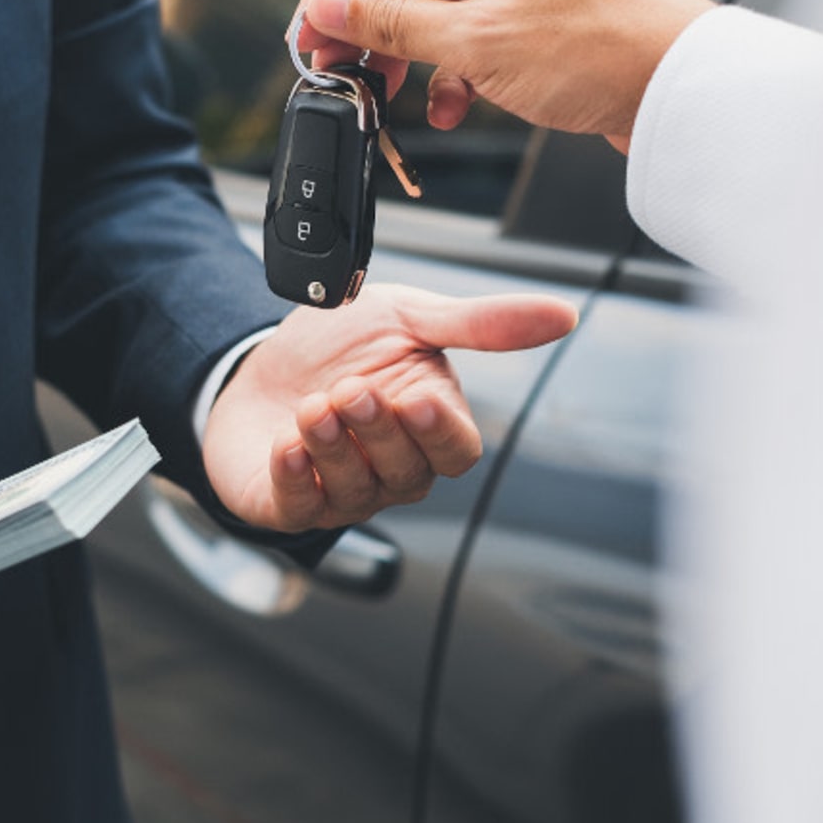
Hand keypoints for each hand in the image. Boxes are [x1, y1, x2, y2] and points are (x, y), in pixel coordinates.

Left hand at [203, 283, 576, 531]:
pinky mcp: (287, 503)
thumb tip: (564, 315)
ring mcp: (340, 491)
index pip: (456, 451)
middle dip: (377, 431)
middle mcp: (390, 469)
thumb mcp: (409, 318)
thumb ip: (481, 323)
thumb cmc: (341, 346)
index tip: (416, 399)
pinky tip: (285, 446)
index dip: (439, 432)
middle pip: (406, 473)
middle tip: (350, 389)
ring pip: (354, 491)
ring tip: (311, 407)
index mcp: (427, 427)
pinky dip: (293, 478)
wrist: (258, 359)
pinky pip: (298, 507)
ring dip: (332, 449)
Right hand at [293, 0, 713, 152]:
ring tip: (393, 99)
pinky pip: (478, 37)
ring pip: (443, 14)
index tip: (306, 38)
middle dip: (373, 33)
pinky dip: (456, 73)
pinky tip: (452, 108)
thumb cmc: (601, 51)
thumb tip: (328, 8)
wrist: (684, 92)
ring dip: (414, 60)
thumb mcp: (476, 43)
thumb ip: (392, 25)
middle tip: (340, 75)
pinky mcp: (546, 16)